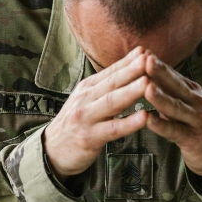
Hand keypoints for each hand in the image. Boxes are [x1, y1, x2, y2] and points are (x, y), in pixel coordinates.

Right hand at [43, 47, 148, 182]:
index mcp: (88, 88)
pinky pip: (112, 129)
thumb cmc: (77, 123)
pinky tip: (144, 117)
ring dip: (130, 92)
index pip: (111, 71)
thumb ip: (107, 86)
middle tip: (149, 59)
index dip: (128, 61)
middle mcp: (86, 99)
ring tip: (147, 83)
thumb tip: (130, 69)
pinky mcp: (89, 137)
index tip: (146, 50)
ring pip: (111, 102)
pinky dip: (128, 123)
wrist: (51, 150)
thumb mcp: (87, 99)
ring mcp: (86, 117)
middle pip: (112, 82)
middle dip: (132, 70)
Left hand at [144, 54, 201, 187]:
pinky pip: (175, 131)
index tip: (142, 51)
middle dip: (160, 72)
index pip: (172, 74)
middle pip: (175, 85)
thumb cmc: (195, 123)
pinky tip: (149, 120)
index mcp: (190, 90)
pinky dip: (162, 125)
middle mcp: (195, 101)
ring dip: (161, 98)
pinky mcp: (193, 138)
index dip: (158, 63)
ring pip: (176, 107)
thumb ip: (167, 89)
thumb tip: (145, 69)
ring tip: (147, 88)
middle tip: (146, 60)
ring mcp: (196, 119)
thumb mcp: (184, 102)